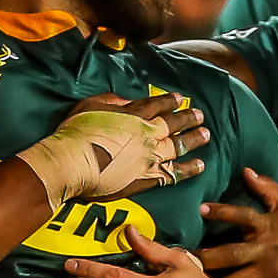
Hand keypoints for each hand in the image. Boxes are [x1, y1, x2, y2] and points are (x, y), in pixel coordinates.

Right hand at [66, 92, 208, 199]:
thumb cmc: (76, 133)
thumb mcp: (91, 106)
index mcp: (133, 114)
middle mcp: (147, 133)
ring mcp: (150, 157)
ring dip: (194, 140)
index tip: (181, 99)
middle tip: (201, 116)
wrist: (72, 164)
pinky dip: (188, 169)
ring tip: (206, 135)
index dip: (170, 100)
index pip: (157, 104)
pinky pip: (174, 173)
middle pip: (174, 124)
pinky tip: (200, 166)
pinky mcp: (148, 178)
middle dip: (189, 118)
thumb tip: (127, 101)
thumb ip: (112, 101)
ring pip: (179, 146)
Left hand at [196, 168, 277, 277]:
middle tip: (180, 259)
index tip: (200, 209)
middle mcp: (265, 250)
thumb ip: (267, 188)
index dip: (220, 212)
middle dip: (203, 258)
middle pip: (228, 255)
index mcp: (268, 226)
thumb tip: (246, 171)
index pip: (241, 215)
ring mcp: (268, 274)